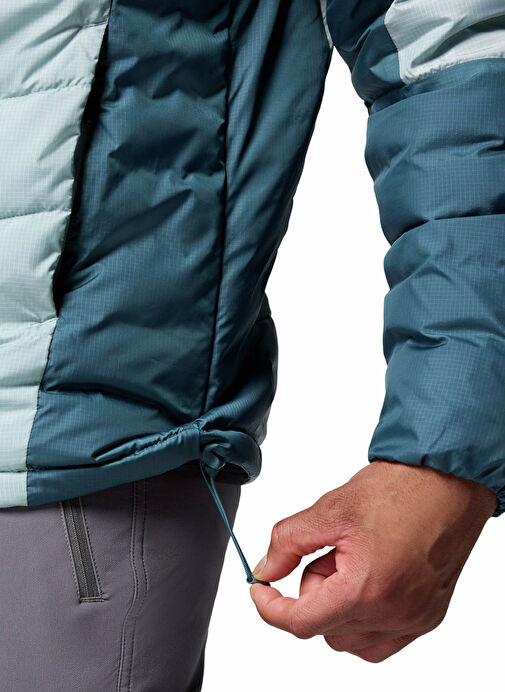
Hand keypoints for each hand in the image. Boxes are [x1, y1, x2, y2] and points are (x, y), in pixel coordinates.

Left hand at [249, 460, 496, 661]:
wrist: (446, 481)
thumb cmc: (399, 489)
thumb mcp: (329, 509)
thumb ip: (288, 543)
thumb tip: (266, 569)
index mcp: (366, 590)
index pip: (301, 622)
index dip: (271, 607)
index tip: (261, 590)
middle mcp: (394, 614)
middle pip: (324, 628)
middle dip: (313, 594)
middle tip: (326, 553)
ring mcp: (414, 620)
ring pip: (350, 639)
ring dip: (337, 607)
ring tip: (352, 561)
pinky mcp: (428, 617)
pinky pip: (380, 640)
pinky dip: (362, 618)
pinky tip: (366, 580)